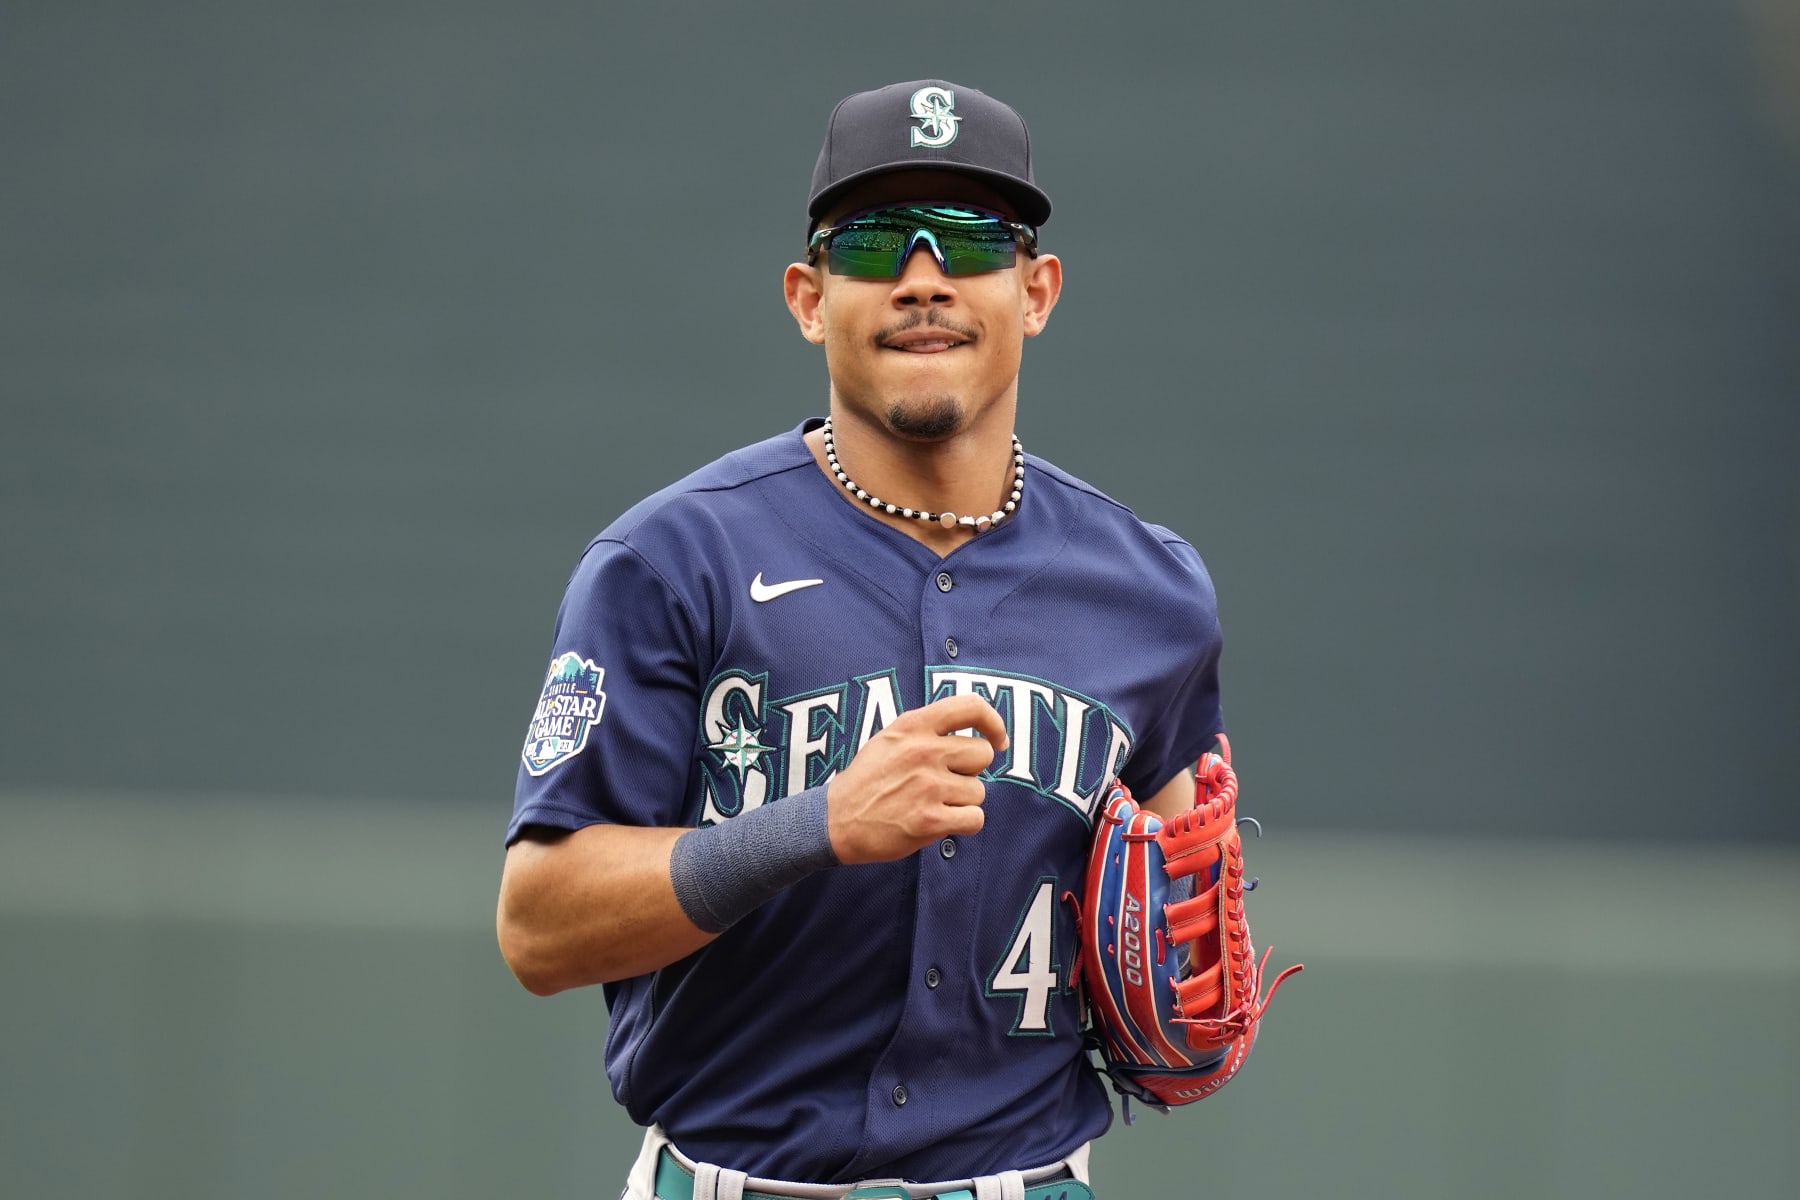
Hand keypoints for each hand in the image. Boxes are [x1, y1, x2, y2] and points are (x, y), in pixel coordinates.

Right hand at [825, 694, 1008, 864]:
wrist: (836, 820)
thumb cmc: (868, 779)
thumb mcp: (891, 738)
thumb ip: (927, 729)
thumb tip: (973, 727)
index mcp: (913, 726)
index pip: (970, 706)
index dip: (994, 722)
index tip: (997, 740)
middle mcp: (923, 751)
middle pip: (982, 755)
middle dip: (970, 771)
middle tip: (944, 782)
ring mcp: (928, 786)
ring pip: (979, 791)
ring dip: (962, 801)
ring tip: (931, 803)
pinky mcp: (930, 820)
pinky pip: (975, 819)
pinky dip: (964, 824)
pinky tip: (940, 821)